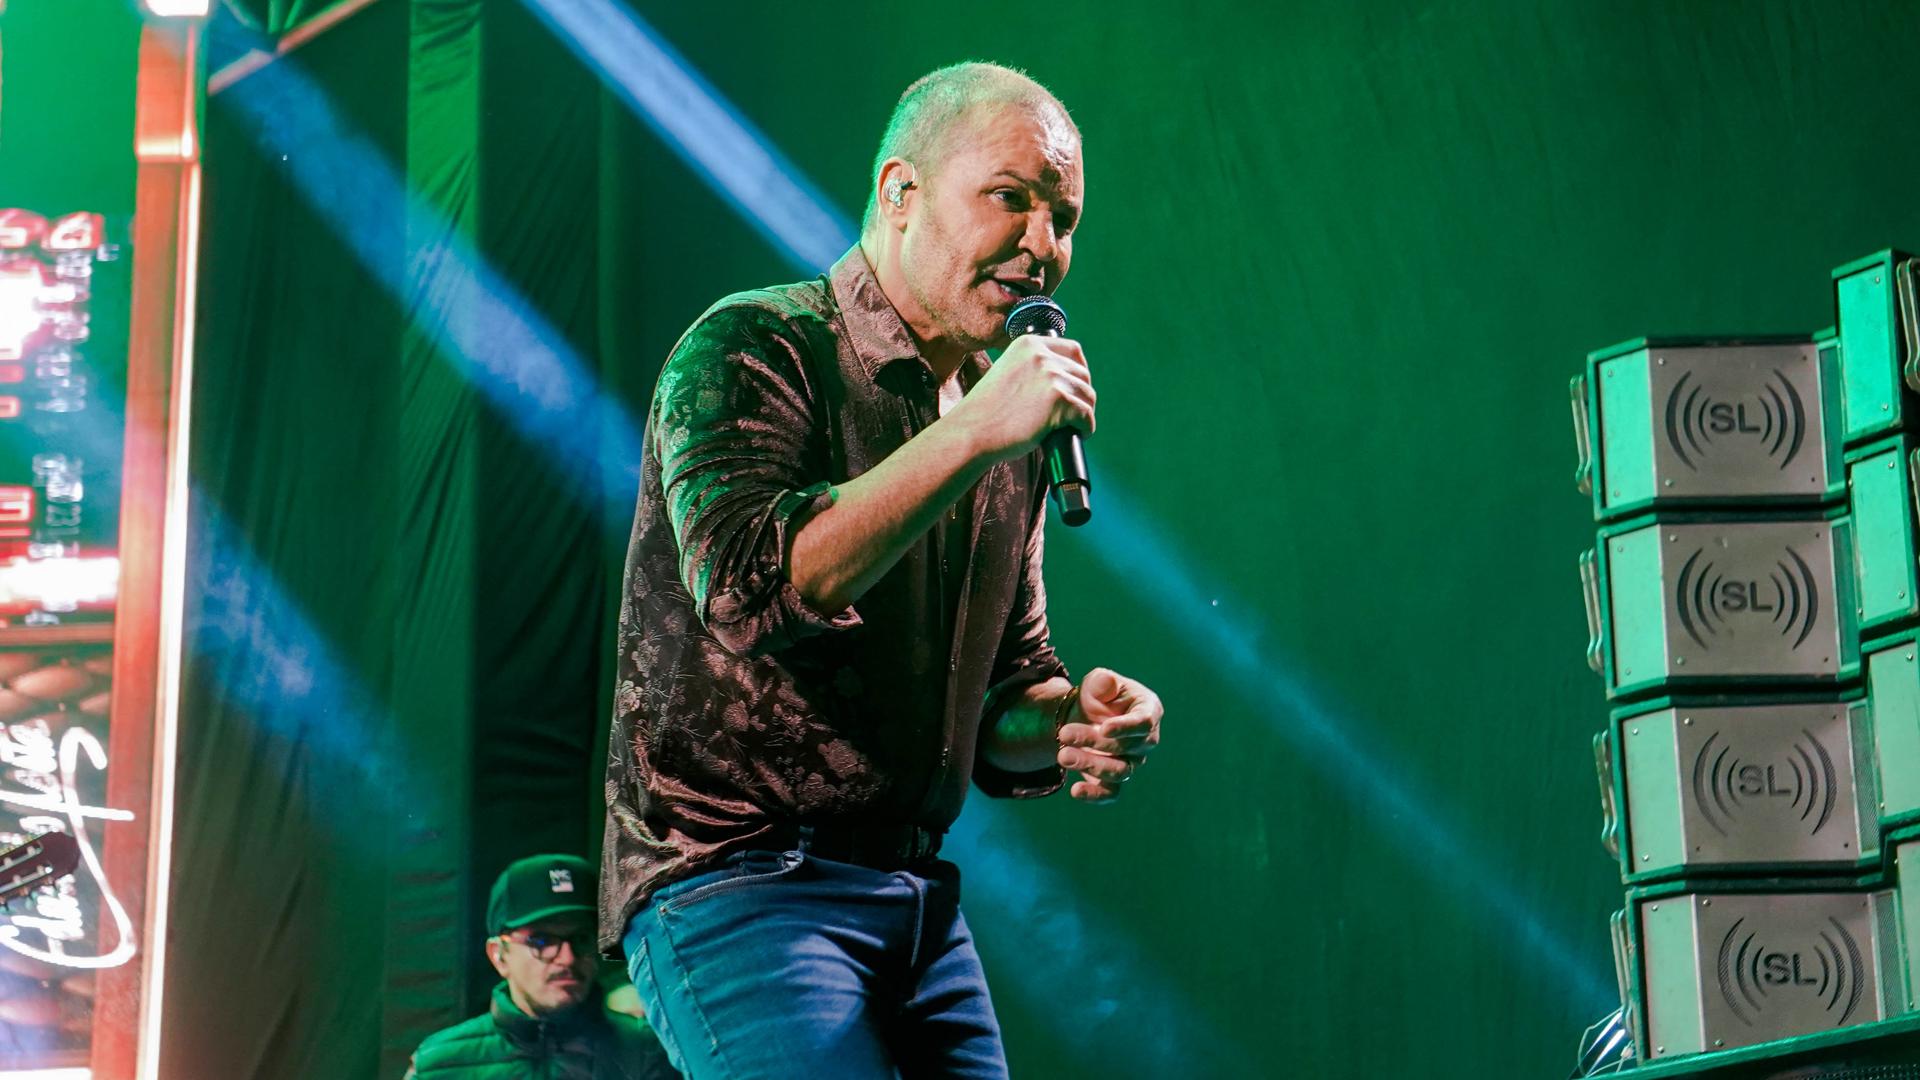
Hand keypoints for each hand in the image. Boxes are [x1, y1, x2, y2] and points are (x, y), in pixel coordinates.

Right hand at [948, 333, 1094, 462]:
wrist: (971, 433)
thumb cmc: (987, 412)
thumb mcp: (1008, 372)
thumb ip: (1032, 367)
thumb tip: (1063, 377)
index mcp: (1028, 343)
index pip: (1073, 350)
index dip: (1079, 371)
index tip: (1075, 388)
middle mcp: (1041, 354)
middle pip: (1082, 374)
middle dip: (1081, 395)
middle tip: (1071, 414)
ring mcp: (1050, 376)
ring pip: (1088, 395)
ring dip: (1084, 413)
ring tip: (1070, 426)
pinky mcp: (1058, 400)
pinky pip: (1086, 415)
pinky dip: (1085, 428)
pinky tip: (1074, 434)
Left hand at [1056, 667, 1161, 802]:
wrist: (1086, 715)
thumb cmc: (1099, 695)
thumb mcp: (1098, 682)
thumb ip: (1103, 681)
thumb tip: (1106, 683)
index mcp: (1148, 710)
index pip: (1144, 723)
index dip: (1125, 728)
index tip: (1104, 728)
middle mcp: (1145, 739)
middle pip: (1127, 747)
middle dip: (1094, 741)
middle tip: (1064, 733)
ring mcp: (1133, 761)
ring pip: (1119, 771)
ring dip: (1090, 764)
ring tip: (1063, 756)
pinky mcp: (1115, 779)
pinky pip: (1111, 793)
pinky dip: (1095, 795)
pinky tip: (1075, 791)